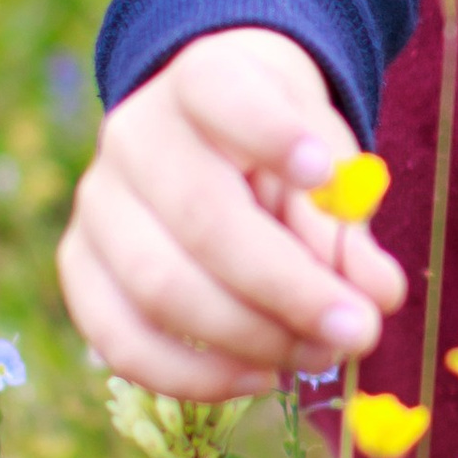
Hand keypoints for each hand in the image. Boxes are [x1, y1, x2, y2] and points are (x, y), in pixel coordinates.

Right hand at [58, 27, 407, 396]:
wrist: (212, 141)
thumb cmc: (283, 152)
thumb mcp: (326, 164)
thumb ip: (345, 225)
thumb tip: (377, 296)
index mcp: (201, 80)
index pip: (221, 91)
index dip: (270, 132)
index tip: (326, 171)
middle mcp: (134, 133)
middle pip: (202, 218)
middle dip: (287, 288)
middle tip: (358, 331)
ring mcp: (98, 203)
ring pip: (159, 289)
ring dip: (251, 339)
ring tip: (320, 356)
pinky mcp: (79, 266)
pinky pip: (120, 340)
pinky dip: (194, 376)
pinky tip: (260, 377)